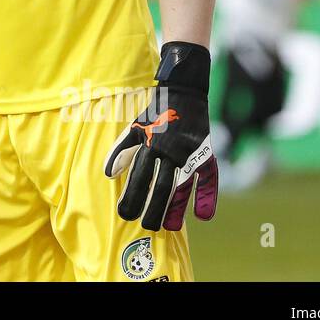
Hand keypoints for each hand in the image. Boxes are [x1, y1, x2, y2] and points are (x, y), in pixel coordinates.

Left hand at [104, 41, 217, 230]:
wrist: (184, 92)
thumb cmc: (156, 113)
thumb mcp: (135, 127)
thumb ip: (122, 150)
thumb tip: (110, 174)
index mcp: (150, 143)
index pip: (139, 177)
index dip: (132, 197)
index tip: (124, 214)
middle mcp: (170, 150)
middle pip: (160, 187)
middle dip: (152, 209)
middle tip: (146, 227)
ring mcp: (190, 152)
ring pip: (183, 186)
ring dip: (176, 209)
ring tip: (170, 228)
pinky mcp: (205, 153)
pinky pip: (209, 178)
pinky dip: (207, 196)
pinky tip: (203, 216)